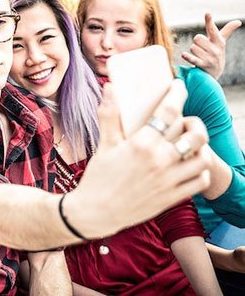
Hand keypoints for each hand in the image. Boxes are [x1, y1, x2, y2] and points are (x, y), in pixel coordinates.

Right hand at [67, 81, 210, 238]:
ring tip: (190, 143)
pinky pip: (200, 181)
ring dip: (201, 147)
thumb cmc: (98, 177)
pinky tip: (190, 165)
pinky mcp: (172, 197)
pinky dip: (201, 170)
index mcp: (141, 144)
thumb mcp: (104, 143)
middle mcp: (159, 161)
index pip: (168, 112)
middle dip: (195, 122)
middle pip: (194, 134)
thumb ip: (109, 114)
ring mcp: (168, 180)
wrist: (96, 212)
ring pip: (203, 158)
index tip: (179, 87)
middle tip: (187, 120)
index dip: (177, 94)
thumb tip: (110, 87)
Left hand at [181, 12, 240, 79]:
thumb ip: (227, 31)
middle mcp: (216, 49)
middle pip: (197, 38)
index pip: (213, 29)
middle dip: (196, 42)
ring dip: (193, 51)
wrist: (215, 72)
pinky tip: (184, 55)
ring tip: (200, 55)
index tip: (207, 13)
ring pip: (192, 47)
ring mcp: (210, 58)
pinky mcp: (203, 65)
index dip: (209, 21)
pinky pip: (192, 58)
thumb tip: (238, 21)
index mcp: (219, 41)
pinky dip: (187, 56)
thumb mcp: (221, 42)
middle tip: (202, 48)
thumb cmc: (216, 52)